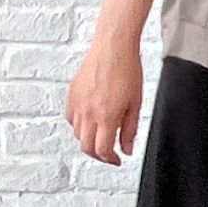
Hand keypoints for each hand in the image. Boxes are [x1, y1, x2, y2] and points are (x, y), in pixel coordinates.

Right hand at [66, 41, 142, 165]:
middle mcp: (88, 112)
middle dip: (99, 154)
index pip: (103, 150)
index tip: (117, 160)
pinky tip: (91, 120)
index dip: (111, 159)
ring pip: (77, 134)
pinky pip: (71, 118)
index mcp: (106, 116)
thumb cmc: (127, 69)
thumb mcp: (136, 103)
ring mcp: (77, 103)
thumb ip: (130, 129)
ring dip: (89, 139)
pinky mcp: (71, 95)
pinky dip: (79, 125)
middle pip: (86, 146)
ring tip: (102, 135)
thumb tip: (128, 148)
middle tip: (110, 153)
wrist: (113, 47)